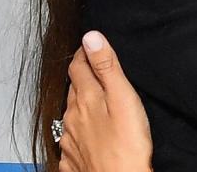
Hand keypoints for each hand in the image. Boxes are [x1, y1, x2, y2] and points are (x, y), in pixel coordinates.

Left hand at [59, 31, 152, 171]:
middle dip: (82, 77)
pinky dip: (79, 132)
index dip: (84, 53)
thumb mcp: (123, 99)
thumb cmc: (127, 147)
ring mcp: (69, 141)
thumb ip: (106, 67)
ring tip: (95, 102)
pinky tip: (90, 135)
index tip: (90, 47)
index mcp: (85, 99)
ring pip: (71, 114)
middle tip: (94, 70)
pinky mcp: (71, 160)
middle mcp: (72, 118)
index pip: (77, 66)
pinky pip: (71, 139)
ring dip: (80, 105)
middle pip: (73, 89)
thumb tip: (91, 37)